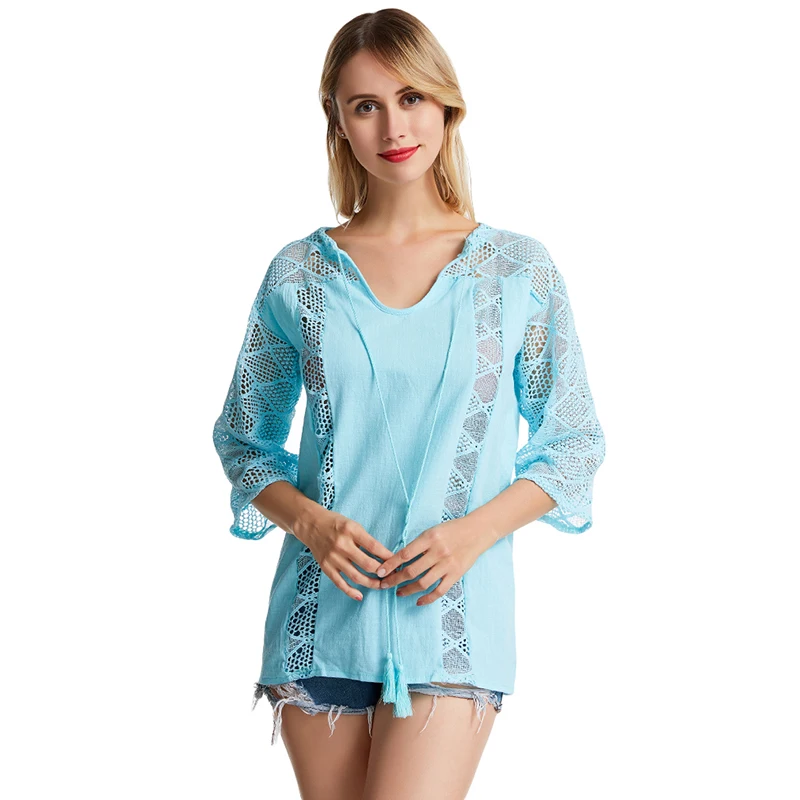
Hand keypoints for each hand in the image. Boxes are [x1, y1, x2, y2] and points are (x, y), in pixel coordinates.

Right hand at [294, 509, 395, 601]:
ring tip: (381, 586)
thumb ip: (367, 540)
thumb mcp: (353, 525)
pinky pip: (340, 583)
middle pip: (367, 564)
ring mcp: (333, 557)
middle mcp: (342, 544)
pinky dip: (351, 592)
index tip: (398, 564)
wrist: (311, 525)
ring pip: (356, 576)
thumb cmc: (337, 524)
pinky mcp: (325, 567)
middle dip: (382, 573)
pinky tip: (360, 596)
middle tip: (392, 577)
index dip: (388, 557)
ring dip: (371, 584)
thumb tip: (386, 557)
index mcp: (351, 531)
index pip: (375, 547)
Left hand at [377, 519, 496, 605]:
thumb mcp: (433, 531)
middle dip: (395, 580)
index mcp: (430, 538)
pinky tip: (418, 601)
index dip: (390, 564)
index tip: (380, 572)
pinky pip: (439, 590)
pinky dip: (428, 598)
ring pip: (423, 583)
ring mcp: (447, 564)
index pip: (405, 554)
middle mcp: (438, 551)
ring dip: (408, 590)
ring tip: (399, 592)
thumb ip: (418, 544)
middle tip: (384, 585)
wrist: (477, 531)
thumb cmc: (452, 530)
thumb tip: (399, 559)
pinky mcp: (456, 574)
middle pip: (411, 571)